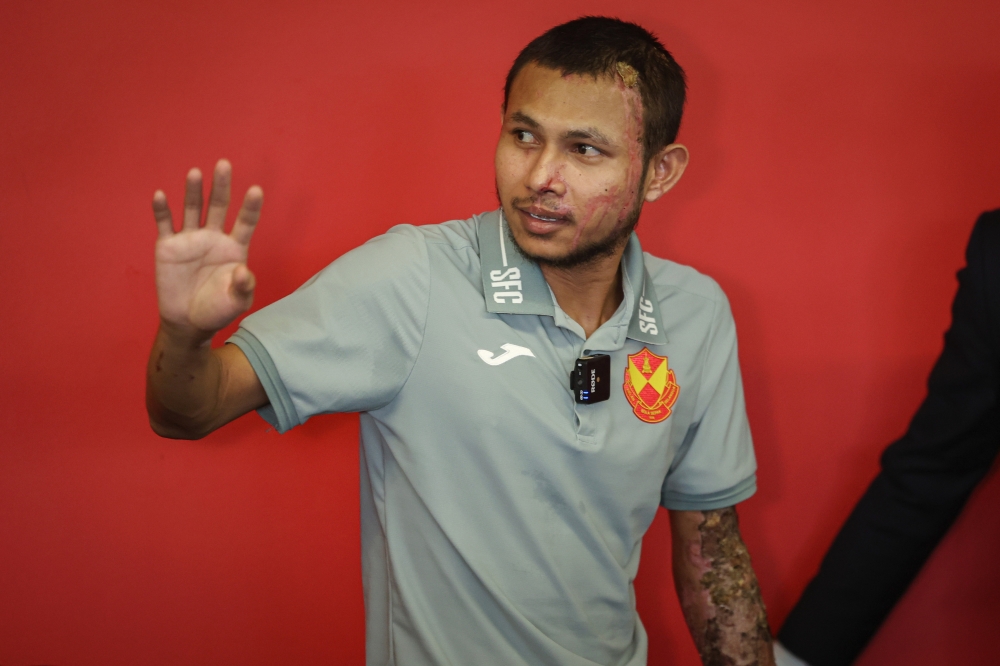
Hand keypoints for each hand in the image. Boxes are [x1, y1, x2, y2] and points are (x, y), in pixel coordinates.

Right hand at [152, 160, 262, 340]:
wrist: (189, 322)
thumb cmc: (218, 310)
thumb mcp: (237, 301)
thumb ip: (243, 286)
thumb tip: (244, 272)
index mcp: (234, 247)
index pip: (245, 222)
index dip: (250, 207)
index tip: (256, 190)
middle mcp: (213, 237)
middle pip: (218, 206)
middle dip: (221, 186)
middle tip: (224, 164)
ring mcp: (190, 239)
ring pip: (192, 209)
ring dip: (193, 191)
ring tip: (195, 173)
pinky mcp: (168, 246)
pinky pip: (165, 224)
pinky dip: (162, 210)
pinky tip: (160, 195)